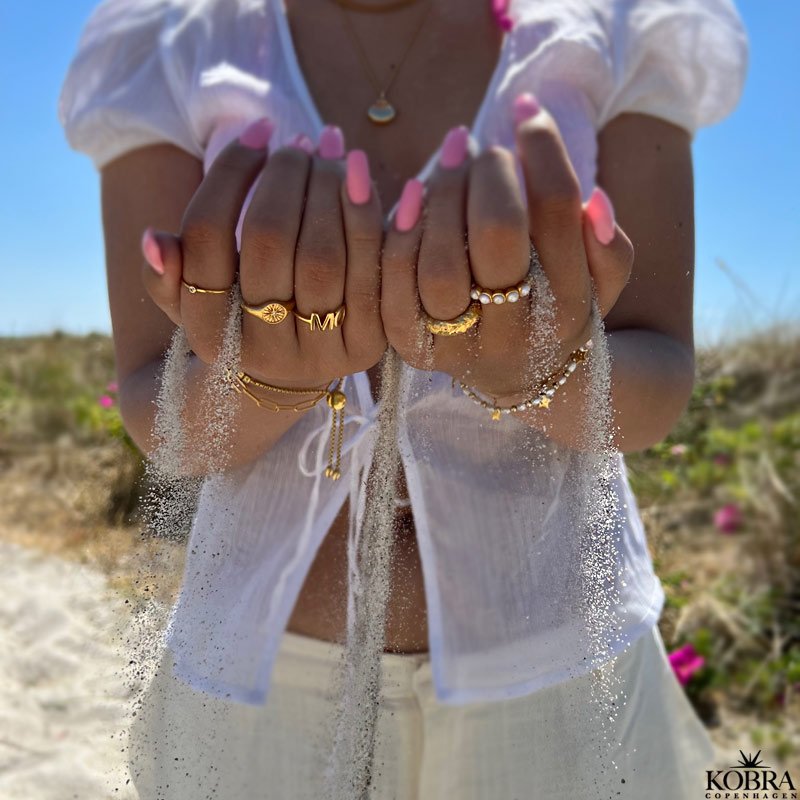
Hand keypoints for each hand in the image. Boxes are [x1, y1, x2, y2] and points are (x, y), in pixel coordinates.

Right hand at [140, 120, 385, 392]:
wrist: (289, 381)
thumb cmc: (236, 324)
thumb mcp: (192, 308)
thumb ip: (167, 278)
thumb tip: (154, 239)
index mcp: (210, 334)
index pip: (207, 239)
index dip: (230, 175)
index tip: (258, 130)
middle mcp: (262, 348)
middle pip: (267, 243)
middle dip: (285, 177)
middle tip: (299, 140)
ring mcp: (317, 351)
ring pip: (321, 257)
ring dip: (327, 188)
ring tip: (330, 146)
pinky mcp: (365, 346)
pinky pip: (370, 271)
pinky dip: (367, 216)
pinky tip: (360, 175)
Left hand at [381, 99, 633, 400]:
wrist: (522, 381)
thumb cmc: (559, 313)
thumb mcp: (601, 289)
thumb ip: (610, 251)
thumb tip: (595, 201)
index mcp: (569, 309)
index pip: (558, 215)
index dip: (543, 150)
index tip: (527, 110)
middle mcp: (516, 333)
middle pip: (499, 236)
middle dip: (491, 172)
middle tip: (486, 146)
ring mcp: (462, 347)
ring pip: (440, 267)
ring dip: (442, 197)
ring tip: (453, 155)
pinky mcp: (417, 351)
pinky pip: (396, 292)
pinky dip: (399, 237)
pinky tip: (412, 194)